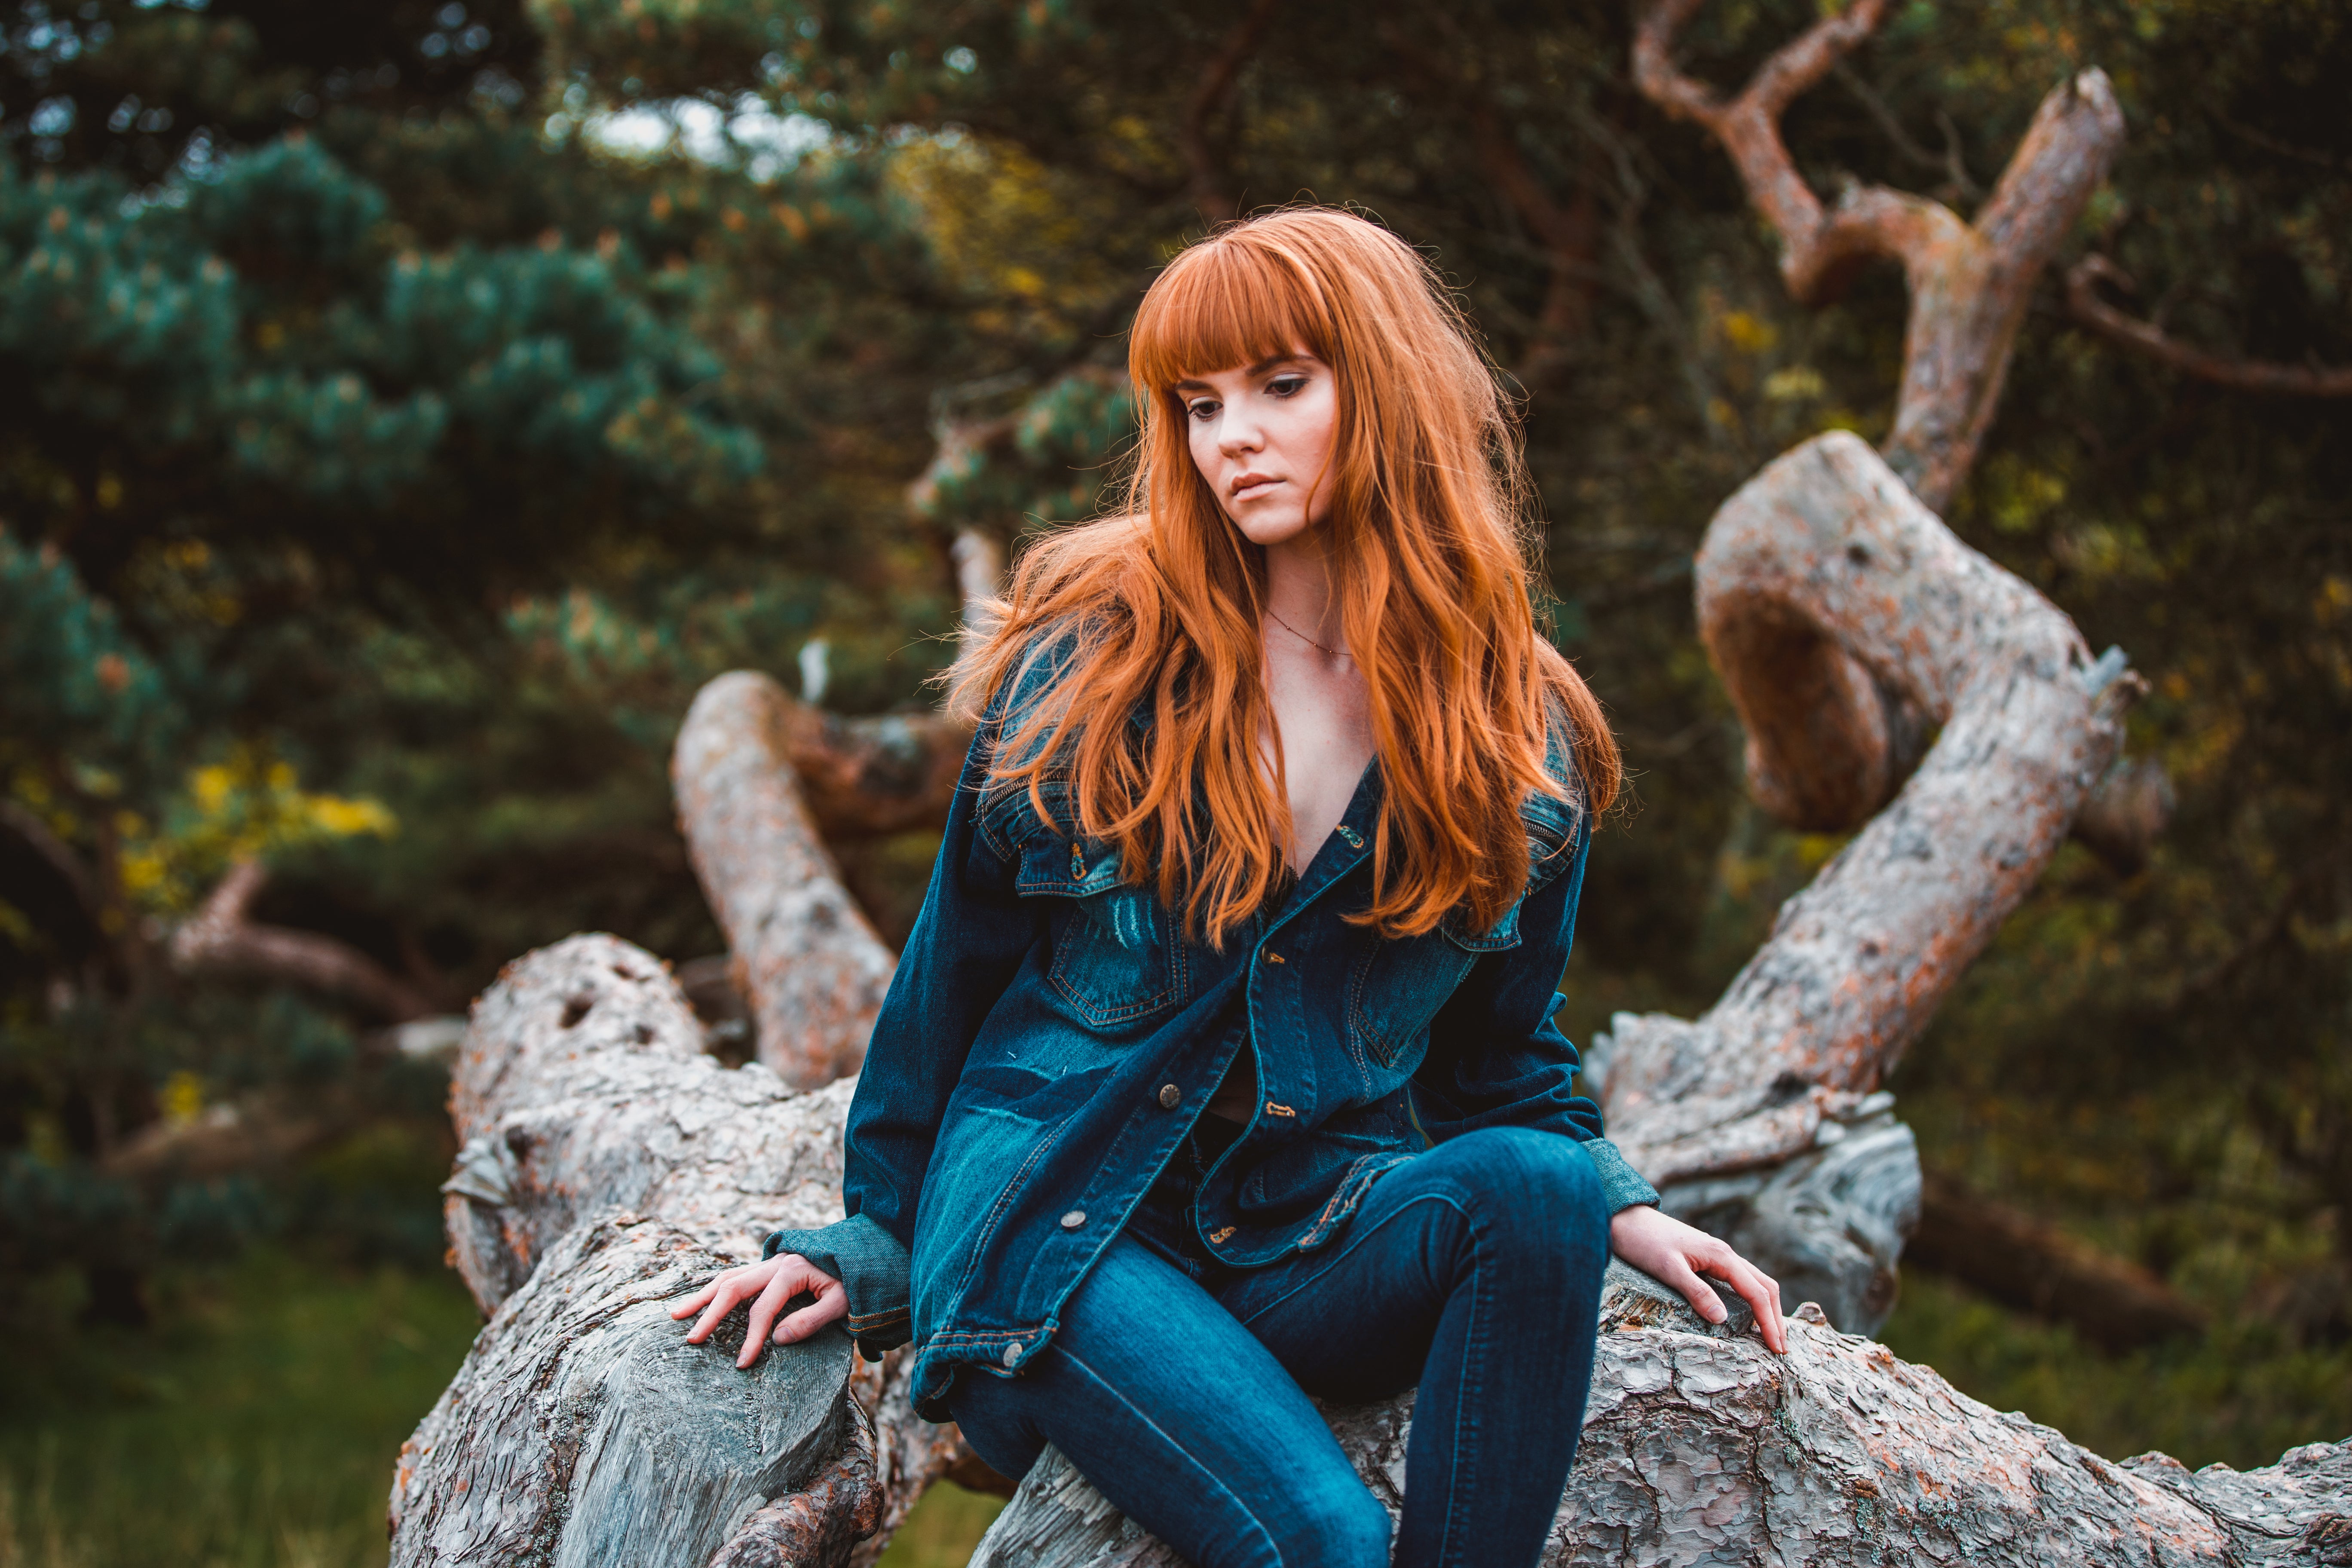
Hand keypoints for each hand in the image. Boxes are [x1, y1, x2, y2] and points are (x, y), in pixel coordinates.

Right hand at [670, 1253, 848, 1368]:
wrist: (860, 1251)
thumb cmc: (853, 1280)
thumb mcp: (842, 1301)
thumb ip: (811, 1320)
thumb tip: (777, 1340)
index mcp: (793, 1271)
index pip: (763, 1308)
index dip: (751, 1337)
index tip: (741, 1363)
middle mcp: (774, 1263)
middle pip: (733, 1287)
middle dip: (710, 1314)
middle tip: (691, 1339)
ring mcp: (767, 1262)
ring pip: (726, 1276)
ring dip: (701, 1296)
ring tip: (676, 1315)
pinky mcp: (765, 1265)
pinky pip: (733, 1275)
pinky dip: (713, 1288)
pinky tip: (698, 1302)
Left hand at [1608, 1205, 1786, 1353]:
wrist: (1626, 1218)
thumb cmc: (1643, 1242)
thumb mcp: (1667, 1269)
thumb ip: (1695, 1292)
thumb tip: (1722, 1318)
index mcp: (1721, 1256)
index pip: (1757, 1293)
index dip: (1770, 1322)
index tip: (1777, 1348)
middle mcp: (1725, 1254)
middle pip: (1764, 1286)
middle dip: (1775, 1317)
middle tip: (1781, 1348)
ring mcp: (1717, 1256)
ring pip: (1755, 1282)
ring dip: (1767, 1308)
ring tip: (1771, 1335)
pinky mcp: (1708, 1259)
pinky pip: (1740, 1280)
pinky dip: (1752, 1298)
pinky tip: (1748, 1313)